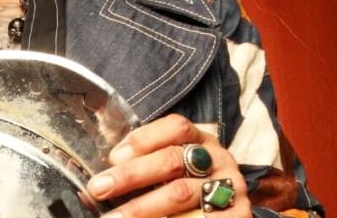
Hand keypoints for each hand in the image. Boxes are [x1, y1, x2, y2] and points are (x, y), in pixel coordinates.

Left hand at [86, 114, 251, 217]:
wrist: (226, 216)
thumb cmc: (190, 189)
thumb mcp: (177, 170)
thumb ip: (147, 165)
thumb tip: (103, 175)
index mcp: (203, 141)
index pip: (177, 127)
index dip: (143, 139)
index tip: (113, 157)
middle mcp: (219, 161)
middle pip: (172, 160)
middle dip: (131, 174)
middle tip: (99, 188)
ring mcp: (230, 189)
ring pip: (179, 193)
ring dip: (141, 207)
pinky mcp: (237, 216)